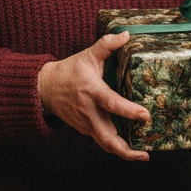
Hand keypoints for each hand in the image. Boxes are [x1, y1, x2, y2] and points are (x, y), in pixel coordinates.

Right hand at [37, 31, 150, 161]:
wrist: (45, 88)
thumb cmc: (69, 71)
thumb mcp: (87, 55)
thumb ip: (107, 45)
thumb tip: (126, 34)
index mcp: (91, 91)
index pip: (111, 103)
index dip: (128, 110)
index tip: (145, 115)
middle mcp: (89, 111)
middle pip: (107, 137)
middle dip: (126, 150)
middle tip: (145, 154)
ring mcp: (86, 123)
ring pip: (105, 143)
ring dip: (123, 153)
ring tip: (143, 156)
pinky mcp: (85, 129)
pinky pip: (102, 140)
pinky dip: (116, 146)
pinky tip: (131, 147)